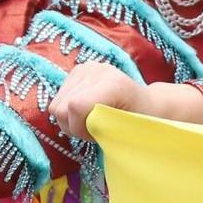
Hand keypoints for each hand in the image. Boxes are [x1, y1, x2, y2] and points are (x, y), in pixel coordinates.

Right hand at [48, 61, 202, 140]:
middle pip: (60, 108)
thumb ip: (103, 128)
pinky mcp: (78, 71)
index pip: (74, 106)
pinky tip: (86, 111)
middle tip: (95, 129)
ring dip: (70, 120)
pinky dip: (68, 112)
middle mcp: (97, 70)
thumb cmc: (140, 122)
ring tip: (92, 120)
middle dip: (74, 126)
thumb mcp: (125, 132)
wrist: (147, 104)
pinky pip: (57, 99)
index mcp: (113, 85)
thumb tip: (85, 122)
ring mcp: (86, 68)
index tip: (96, 134)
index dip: (79, 127)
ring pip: (55, 105)